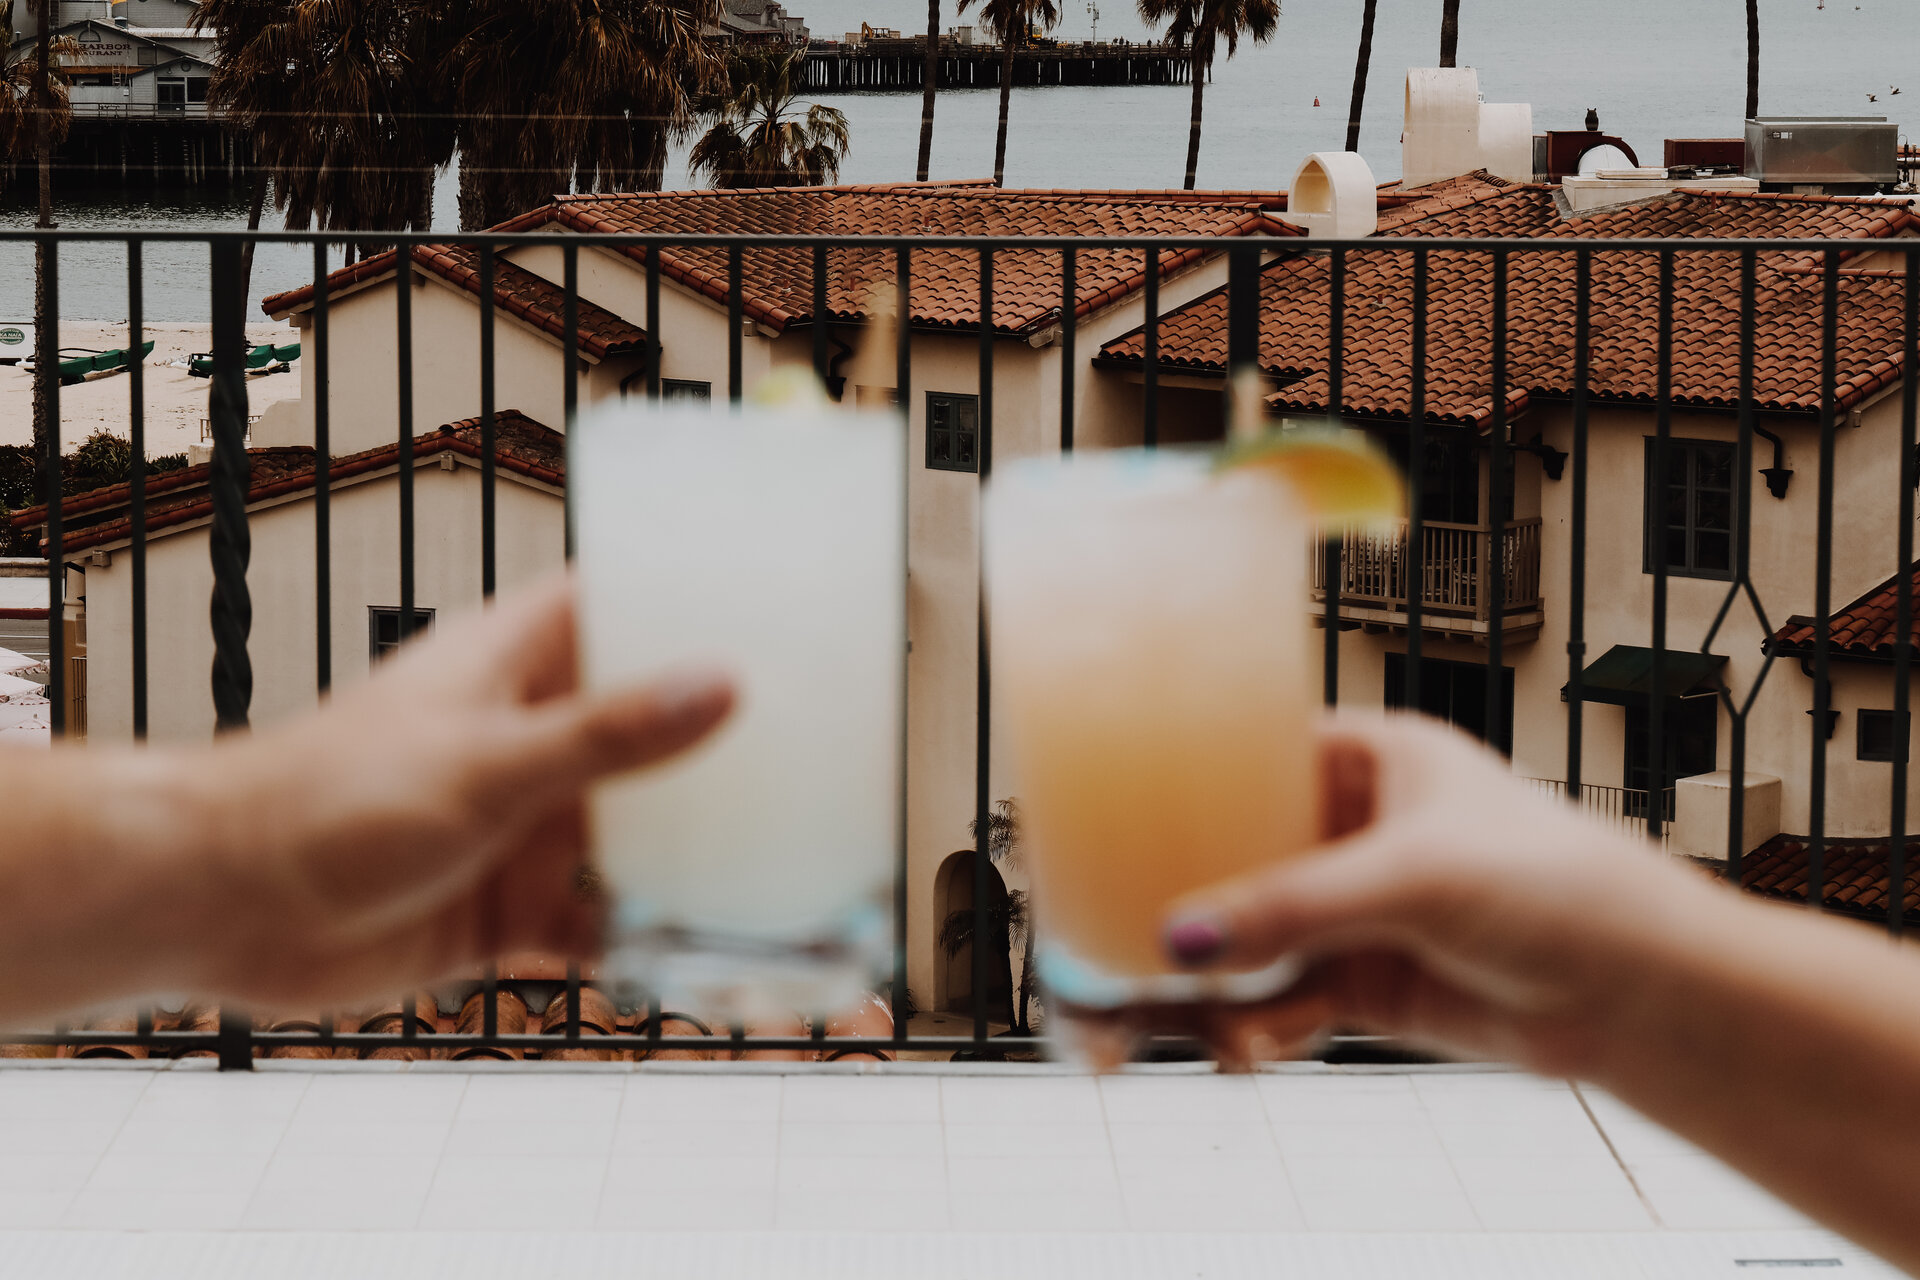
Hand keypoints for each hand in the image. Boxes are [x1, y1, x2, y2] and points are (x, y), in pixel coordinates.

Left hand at [179, 574, 733, 1008]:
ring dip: (694, 854)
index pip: (622, 605)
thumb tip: (721, 685)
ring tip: (784, 863)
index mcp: (519, 662)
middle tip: (818, 755)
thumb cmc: (325, 799)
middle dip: (721, 746)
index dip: (694, 602)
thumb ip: (608, 734)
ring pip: (634, 831)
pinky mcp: (508, 904)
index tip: (781, 608)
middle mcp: (530, 736)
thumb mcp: (488, 761)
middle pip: (649, 727)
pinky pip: (598, 919)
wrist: (224, 906)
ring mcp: (522, 821)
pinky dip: (644, 936)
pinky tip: (704, 954)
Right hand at [1151, 711, 1731, 1077]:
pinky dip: (1254, 1025)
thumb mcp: (1414, 876)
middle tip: (1101, 954)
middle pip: (1226, 856)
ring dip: (1201, 983)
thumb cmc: (1560, 888)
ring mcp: (1353, 907)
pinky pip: (1279, 999)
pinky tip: (1249, 1047)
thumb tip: (1184, 936)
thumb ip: (1294, 906)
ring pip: (1245, 938)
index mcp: (1365, 758)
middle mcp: (1349, 827)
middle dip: (1167, 907)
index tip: (1102, 821)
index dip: (1171, 785)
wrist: (1644, 996)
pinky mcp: (1365, 981)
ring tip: (1149, 1027)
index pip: (1241, 753)